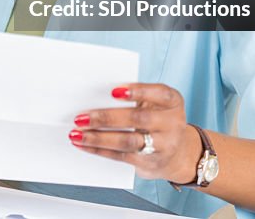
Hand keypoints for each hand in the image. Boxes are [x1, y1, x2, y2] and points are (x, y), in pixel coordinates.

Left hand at [68, 83, 202, 183]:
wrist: (177, 153)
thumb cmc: (156, 118)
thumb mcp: (154, 103)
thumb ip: (135, 96)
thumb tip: (95, 94)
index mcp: (172, 101)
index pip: (158, 93)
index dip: (137, 91)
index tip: (113, 92)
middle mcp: (172, 123)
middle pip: (138, 119)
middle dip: (107, 118)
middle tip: (81, 117)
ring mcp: (164, 145)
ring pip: (128, 141)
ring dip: (98, 138)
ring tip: (77, 133)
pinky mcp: (150, 163)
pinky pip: (122, 156)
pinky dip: (100, 150)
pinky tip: (84, 144)